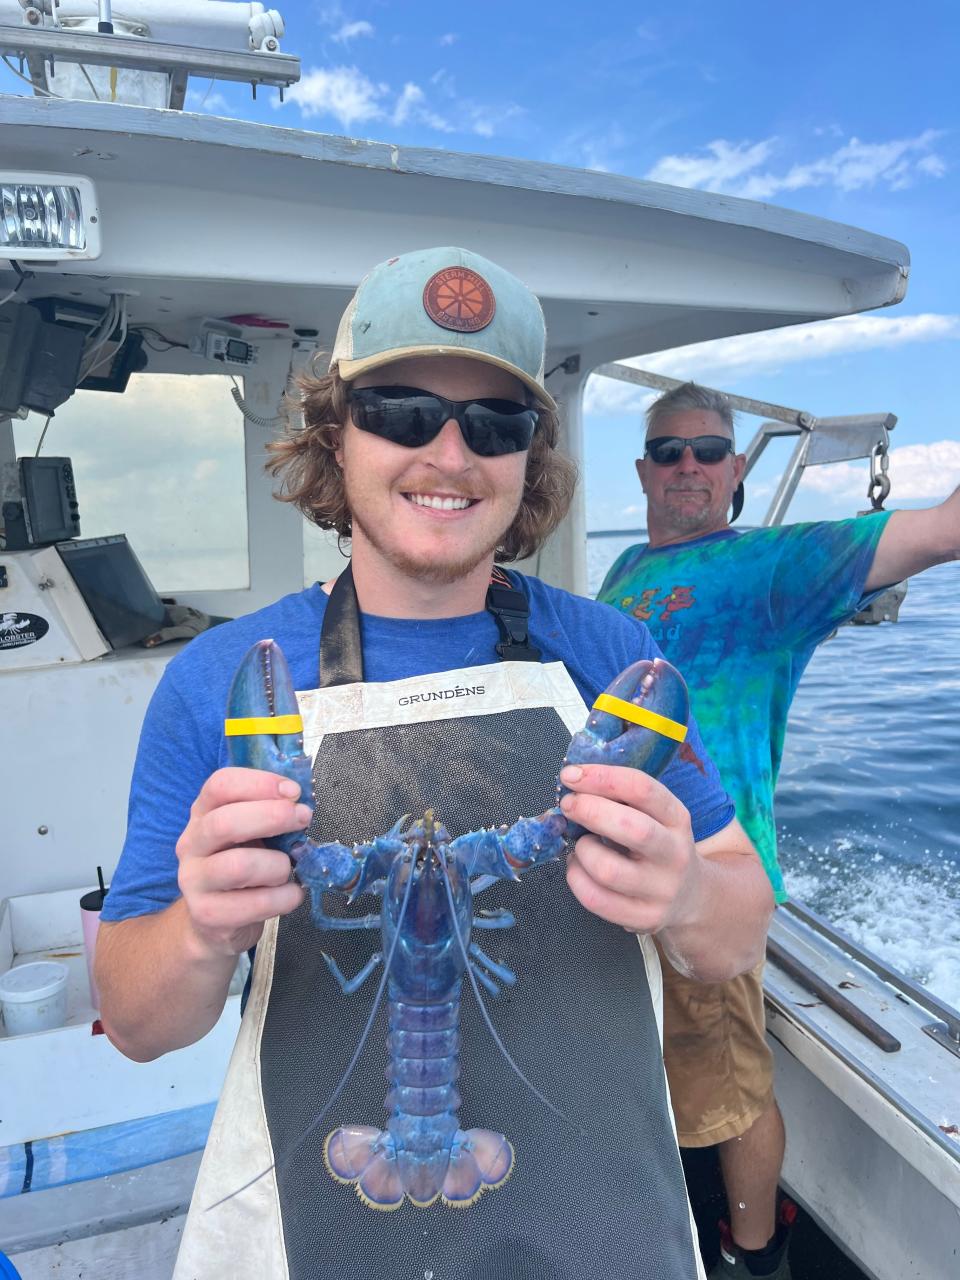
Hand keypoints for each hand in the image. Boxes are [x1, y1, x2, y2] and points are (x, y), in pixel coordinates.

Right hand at [176, 767, 308, 956]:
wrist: (215, 921)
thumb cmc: (242, 866)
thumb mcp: (251, 833)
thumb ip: (269, 813)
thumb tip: (300, 801)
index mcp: (203, 814)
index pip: (220, 785)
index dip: (260, 782)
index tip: (293, 791)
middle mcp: (191, 844)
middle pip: (224, 823)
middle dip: (272, 816)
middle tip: (304, 818)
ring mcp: (194, 881)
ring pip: (239, 866)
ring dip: (277, 866)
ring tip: (288, 870)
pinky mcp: (208, 914)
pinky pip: (254, 904)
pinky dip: (284, 898)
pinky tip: (290, 895)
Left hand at [558, 763, 702, 933]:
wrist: (691, 897)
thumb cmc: (658, 845)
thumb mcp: (655, 817)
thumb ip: (622, 799)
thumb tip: (574, 781)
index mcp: (677, 819)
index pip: (642, 789)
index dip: (602, 777)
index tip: (571, 775)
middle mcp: (675, 854)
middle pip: (631, 828)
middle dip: (590, 811)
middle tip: (569, 805)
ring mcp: (661, 890)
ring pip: (608, 869)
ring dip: (581, 851)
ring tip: (579, 845)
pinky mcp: (645, 918)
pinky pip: (596, 899)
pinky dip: (576, 879)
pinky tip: (578, 868)